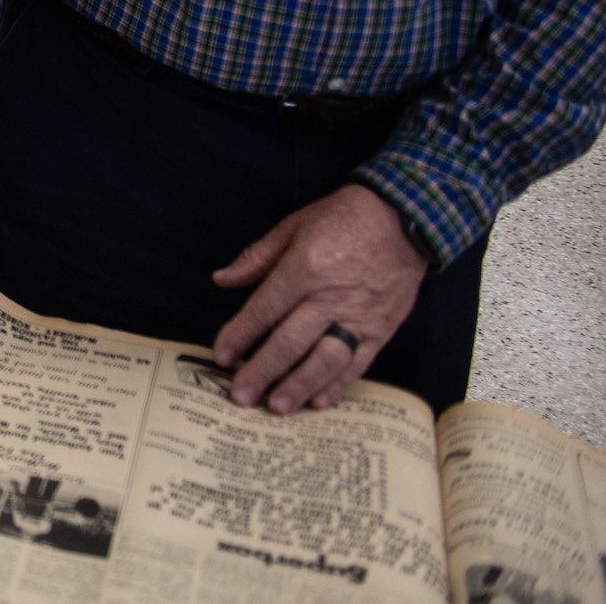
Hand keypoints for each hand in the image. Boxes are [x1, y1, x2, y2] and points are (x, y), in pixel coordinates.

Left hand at [211, 183, 426, 412]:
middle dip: (262, 371)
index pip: (264, 310)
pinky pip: (358, 364)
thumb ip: (256, 258)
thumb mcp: (292, 227)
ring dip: (299, 386)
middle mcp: (330, 298)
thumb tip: (222, 280)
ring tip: (276, 407)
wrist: (403, 219)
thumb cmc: (341, 219)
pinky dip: (338, 385)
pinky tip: (319, 401)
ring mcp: (359, 317)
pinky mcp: (382, 329)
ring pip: (325, 360)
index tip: (220, 356)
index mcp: (303, 269)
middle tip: (241, 395)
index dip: (239, 335)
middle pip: (290, 342)